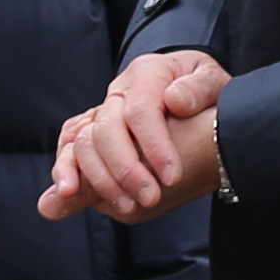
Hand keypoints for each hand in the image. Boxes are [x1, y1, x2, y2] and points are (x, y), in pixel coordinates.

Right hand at [42, 52, 227, 221]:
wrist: (196, 97)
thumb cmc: (204, 90)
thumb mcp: (213, 81)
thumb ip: (199, 89)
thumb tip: (175, 100)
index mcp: (147, 73)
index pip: (141, 110)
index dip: (154, 145)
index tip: (172, 177)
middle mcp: (118, 92)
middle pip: (107, 129)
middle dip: (127, 168)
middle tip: (152, 198)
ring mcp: (102, 112)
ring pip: (83, 142)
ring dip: (101, 178)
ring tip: (129, 206)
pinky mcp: (93, 133)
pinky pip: (70, 150)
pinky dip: (66, 171)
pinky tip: (67, 194)